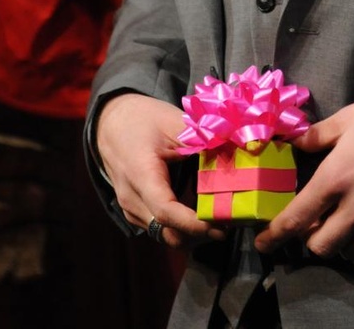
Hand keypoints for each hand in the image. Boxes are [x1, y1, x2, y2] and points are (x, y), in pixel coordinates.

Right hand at [96, 92, 225, 247]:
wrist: (112, 122)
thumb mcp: (174, 122)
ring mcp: (131, 209)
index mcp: (140, 174)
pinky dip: (181, 226)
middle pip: (167, 233)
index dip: (195, 223)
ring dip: (192, 232)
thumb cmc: (143, 119)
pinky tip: (201, 211)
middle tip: (230, 222)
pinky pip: (159, 227)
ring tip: (220, 216)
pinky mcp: (135, 211)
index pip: (166, 212)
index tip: (222, 224)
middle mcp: (132, 198)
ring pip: (164, 235)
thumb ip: (203, 138)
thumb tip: (240, 148)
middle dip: (200, 234)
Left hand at [254, 89, 353, 259]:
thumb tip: (294, 144)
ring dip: (336, 242)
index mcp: (335, 177)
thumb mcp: (346, 119)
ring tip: (337, 223)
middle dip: (309, 238)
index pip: (297, 218)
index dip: (275, 236)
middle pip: (320, 246)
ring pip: (347, 252)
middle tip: (310, 222)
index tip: (264, 243)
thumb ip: (316, 136)